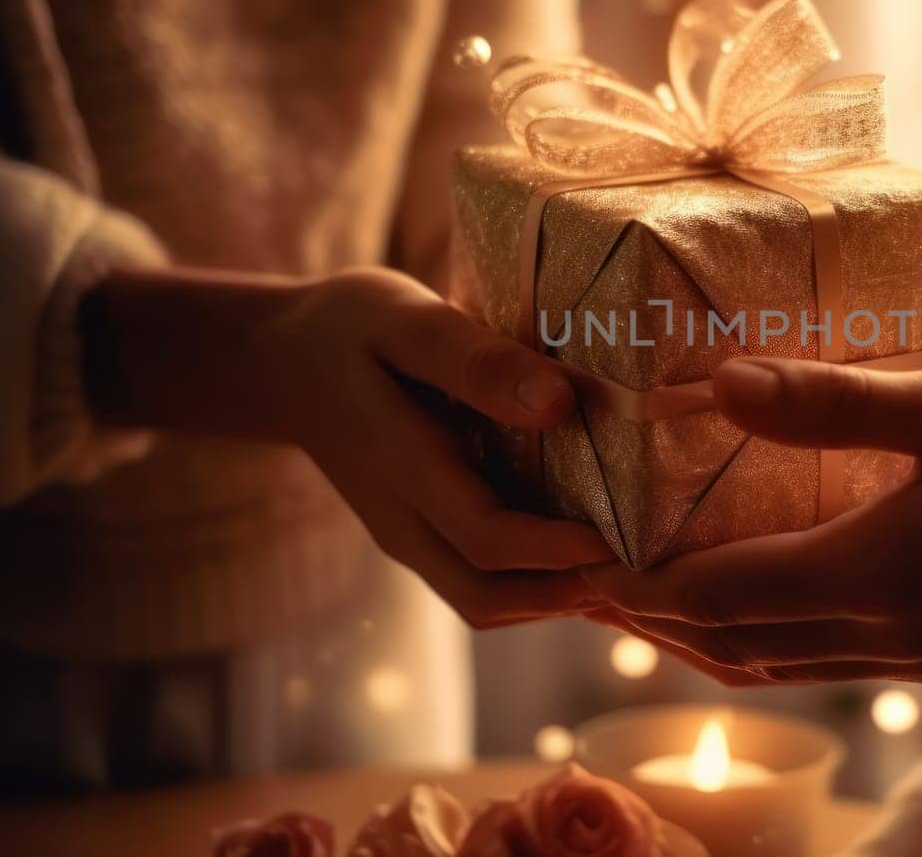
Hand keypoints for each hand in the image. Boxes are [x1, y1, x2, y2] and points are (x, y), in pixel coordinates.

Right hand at [260, 267, 610, 625]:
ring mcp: (406, 535)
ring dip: (551, 596)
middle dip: (565, 594)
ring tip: (619, 563)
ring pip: (483, 599)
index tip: (623, 537)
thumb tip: (560, 404)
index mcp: (402, 468)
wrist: (281, 357)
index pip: (487, 539)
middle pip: (487, 595)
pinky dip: (531, 581)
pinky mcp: (417, 534)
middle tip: (639, 566)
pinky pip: (476, 580)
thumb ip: (478, 362)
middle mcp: (402, 521)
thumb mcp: (409, 321)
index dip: (559, 551)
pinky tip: (579, 547)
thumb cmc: (351, 327)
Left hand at [586, 357, 921, 683]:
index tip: (574, 559)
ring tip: (651, 598)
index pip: (714, 595)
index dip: (635, 585)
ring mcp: (920, 657)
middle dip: (650, 616)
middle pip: (730, 641)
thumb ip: (844, 402)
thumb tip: (725, 383)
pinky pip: (826, 663)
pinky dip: (767, 642)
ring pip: (775, 664)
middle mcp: (884, 634)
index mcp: (874, 573)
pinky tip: (767, 603)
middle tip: (587, 574)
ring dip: (702, 637)